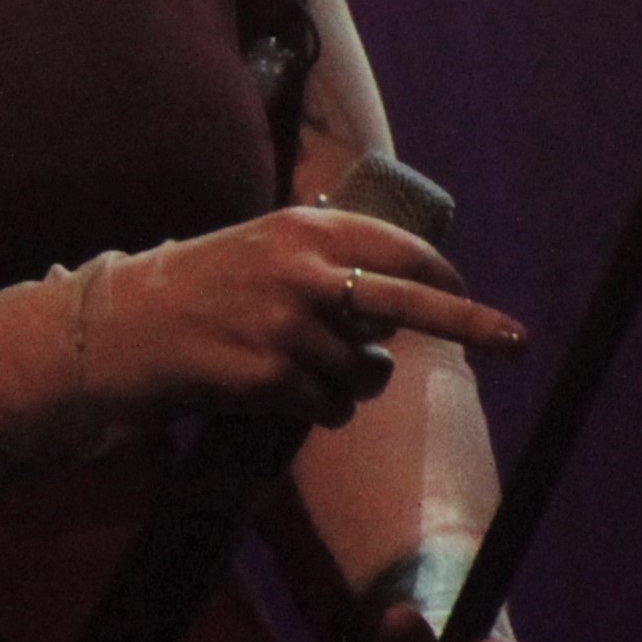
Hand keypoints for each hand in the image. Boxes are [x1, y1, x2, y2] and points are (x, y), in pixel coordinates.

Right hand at [75, 206, 523, 436]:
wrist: (122, 330)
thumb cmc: (198, 289)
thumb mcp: (262, 248)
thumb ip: (326, 258)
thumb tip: (403, 289)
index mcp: (305, 231)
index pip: (401, 251)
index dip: (444, 278)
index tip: (468, 293)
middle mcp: (301, 272)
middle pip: (410, 303)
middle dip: (472, 322)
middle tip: (519, 341)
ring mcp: (286, 326)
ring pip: (366, 373)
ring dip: (352, 385)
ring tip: (305, 373)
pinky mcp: (270, 376)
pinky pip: (330, 407)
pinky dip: (320, 410)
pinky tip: (281, 397)